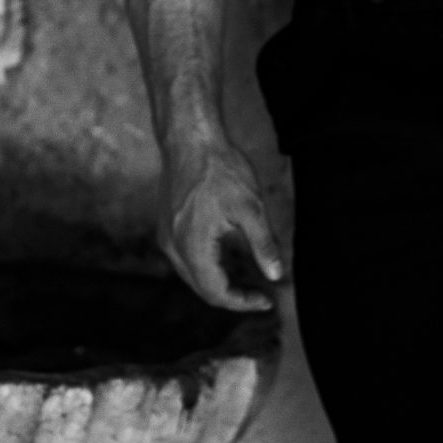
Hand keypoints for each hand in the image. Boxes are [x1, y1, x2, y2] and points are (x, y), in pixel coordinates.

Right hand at [159, 138, 285, 309]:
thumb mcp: (251, 208)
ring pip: (193, 275)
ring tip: (249, 279)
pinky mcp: (166, 226)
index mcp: (193, 246)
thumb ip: (264, 246)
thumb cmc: (220, 169)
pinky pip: (186, 259)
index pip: (216, 292)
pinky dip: (207, 266)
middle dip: (232, 296)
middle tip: (261, 294)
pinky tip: (228, 259)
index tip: (266, 300)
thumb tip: (277, 275)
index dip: (242, 302)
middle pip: (202, 288)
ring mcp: (166, 237)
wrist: (190, 139)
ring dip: (219, 282)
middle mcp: (173, 247)